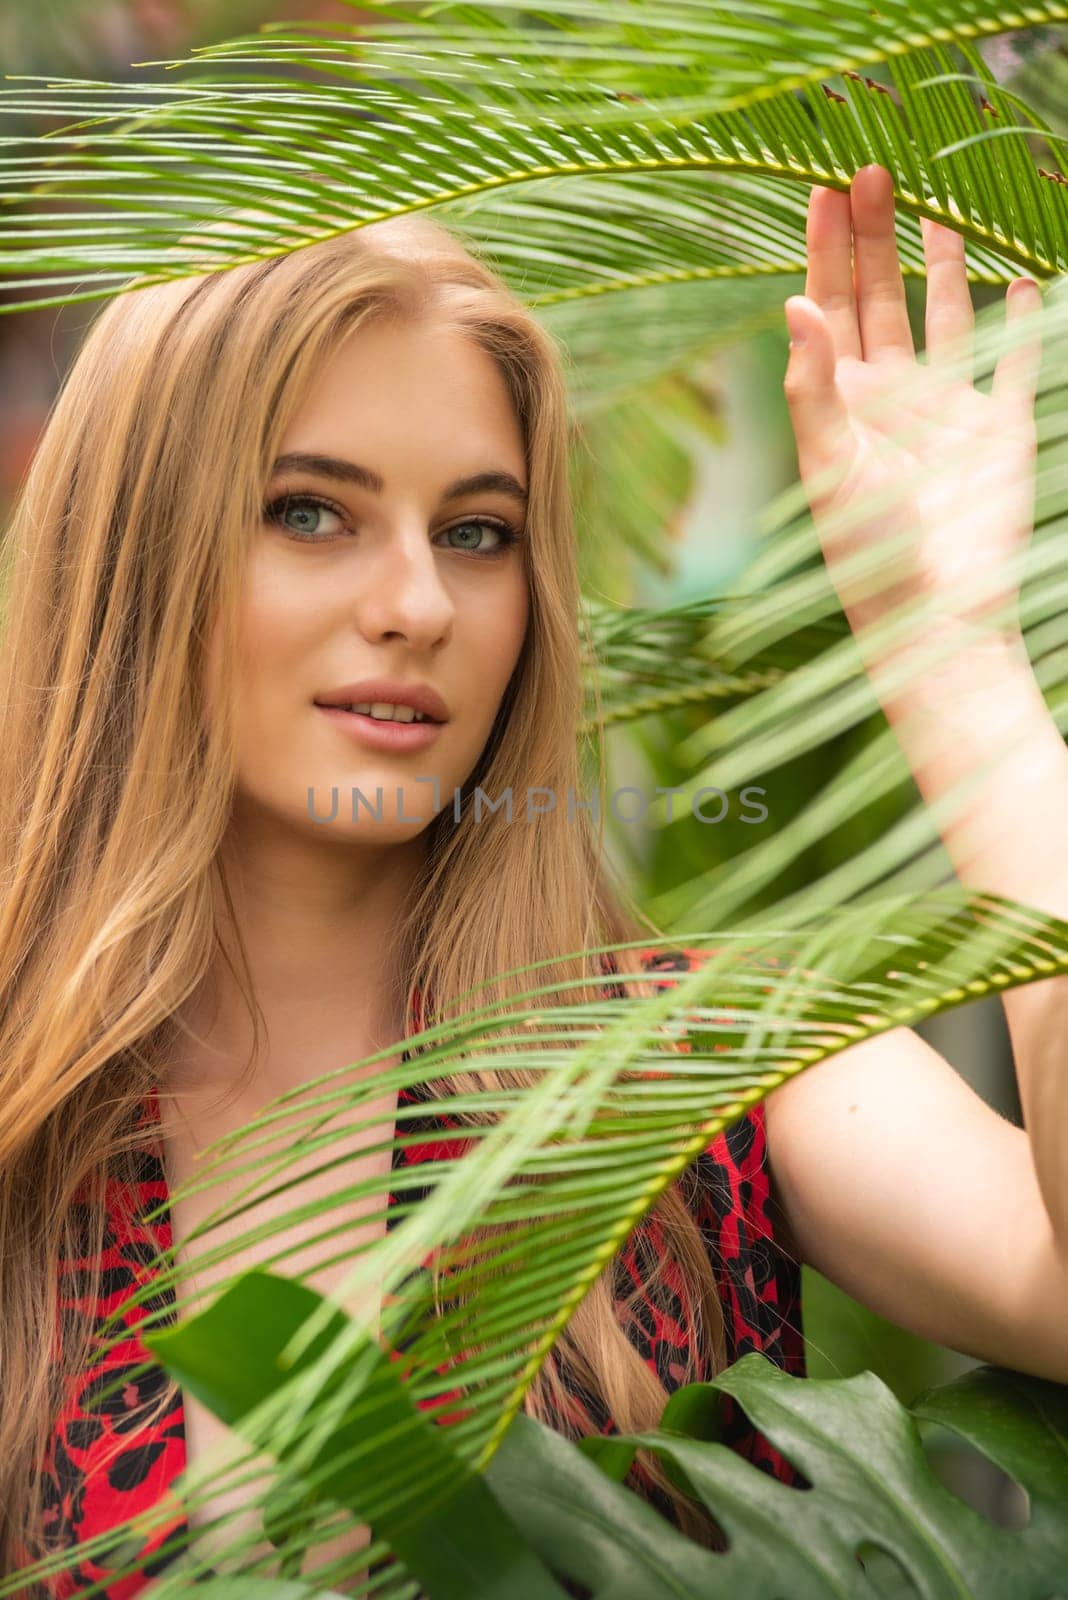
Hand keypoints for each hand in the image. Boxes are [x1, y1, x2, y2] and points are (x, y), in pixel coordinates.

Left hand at [782, 165, 1043, 677]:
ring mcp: (949, 412)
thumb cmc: (867, 548)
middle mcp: (892, 399)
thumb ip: (811, 385)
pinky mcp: (1001, 430)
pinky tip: (1018, 280)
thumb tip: (792, 301)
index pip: (827, 309)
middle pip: (881, 300)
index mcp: (842, 403)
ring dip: (942, 270)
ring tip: (937, 214)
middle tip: (871, 172)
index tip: (820, 189)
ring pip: (945, 321)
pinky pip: (1012, 363)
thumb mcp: (828, 463)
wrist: (934, 611)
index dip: (824, 251)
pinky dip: (1018, 322)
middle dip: (875, 239)